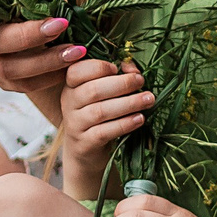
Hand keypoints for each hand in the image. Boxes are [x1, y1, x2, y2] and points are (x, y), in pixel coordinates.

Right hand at [0, 0, 90, 117]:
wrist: (45, 34)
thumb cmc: (29, 4)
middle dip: (28, 36)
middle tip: (60, 24)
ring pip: (11, 70)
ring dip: (46, 60)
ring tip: (76, 49)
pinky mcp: (10, 84)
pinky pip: (29, 85)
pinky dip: (52, 75)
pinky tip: (73, 63)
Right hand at [60, 57, 153, 199]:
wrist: (85, 150)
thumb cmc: (98, 114)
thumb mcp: (103, 93)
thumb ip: (116, 75)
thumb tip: (131, 68)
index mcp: (71, 85)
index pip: (77, 71)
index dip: (98, 67)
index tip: (118, 68)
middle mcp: (69, 103)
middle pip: (93, 90)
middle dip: (122, 83)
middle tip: (141, 81)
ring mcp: (75, 124)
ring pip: (100, 111)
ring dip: (128, 103)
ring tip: (148, 99)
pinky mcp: (84, 143)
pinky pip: (104, 132)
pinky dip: (124, 124)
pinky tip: (139, 119)